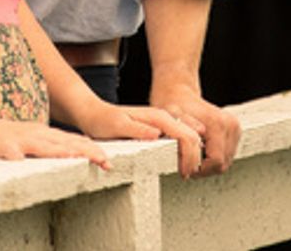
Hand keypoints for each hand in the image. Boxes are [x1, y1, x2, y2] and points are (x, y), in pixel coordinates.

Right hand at [0, 117, 112, 169]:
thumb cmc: (10, 138)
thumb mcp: (36, 141)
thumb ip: (54, 146)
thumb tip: (77, 151)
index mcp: (46, 135)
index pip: (74, 141)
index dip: (92, 150)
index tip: (108, 161)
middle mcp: (37, 135)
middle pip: (65, 143)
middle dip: (85, 151)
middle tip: (105, 161)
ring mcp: (20, 139)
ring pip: (42, 146)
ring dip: (58, 151)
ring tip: (74, 157)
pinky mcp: (3, 146)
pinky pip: (10, 152)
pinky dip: (16, 156)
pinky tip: (21, 161)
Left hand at [75, 101, 204, 178]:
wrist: (94, 114)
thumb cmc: (103, 121)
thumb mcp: (117, 126)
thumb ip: (137, 130)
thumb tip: (157, 134)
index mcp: (158, 117)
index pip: (186, 136)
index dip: (190, 156)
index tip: (184, 173)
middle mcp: (163, 118)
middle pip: (193, 136)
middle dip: (195, 157)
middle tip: (186, 176)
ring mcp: (162, 123)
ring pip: (189, 136)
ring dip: (192, 154)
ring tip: (185, 171)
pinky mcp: (158, 129)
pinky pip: (179, 139)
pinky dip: (185, 151)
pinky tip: (179, 162)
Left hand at [149, 79, 240, 176]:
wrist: (178, 93)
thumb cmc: (172, 107)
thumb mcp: (170, 123)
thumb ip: (182, 142)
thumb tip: (191, 162)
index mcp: (218, 123)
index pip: (216, 162)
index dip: (199, 170)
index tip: (184, 169)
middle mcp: (230, 125)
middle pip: (222, 165)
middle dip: (203, 169)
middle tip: (185, 162)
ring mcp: (234, 128)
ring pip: (225, 162)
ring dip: (208, 164)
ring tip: (191, 154)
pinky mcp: (235, 132)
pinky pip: (225, 156)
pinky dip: (212, 158)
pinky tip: (200, 149)